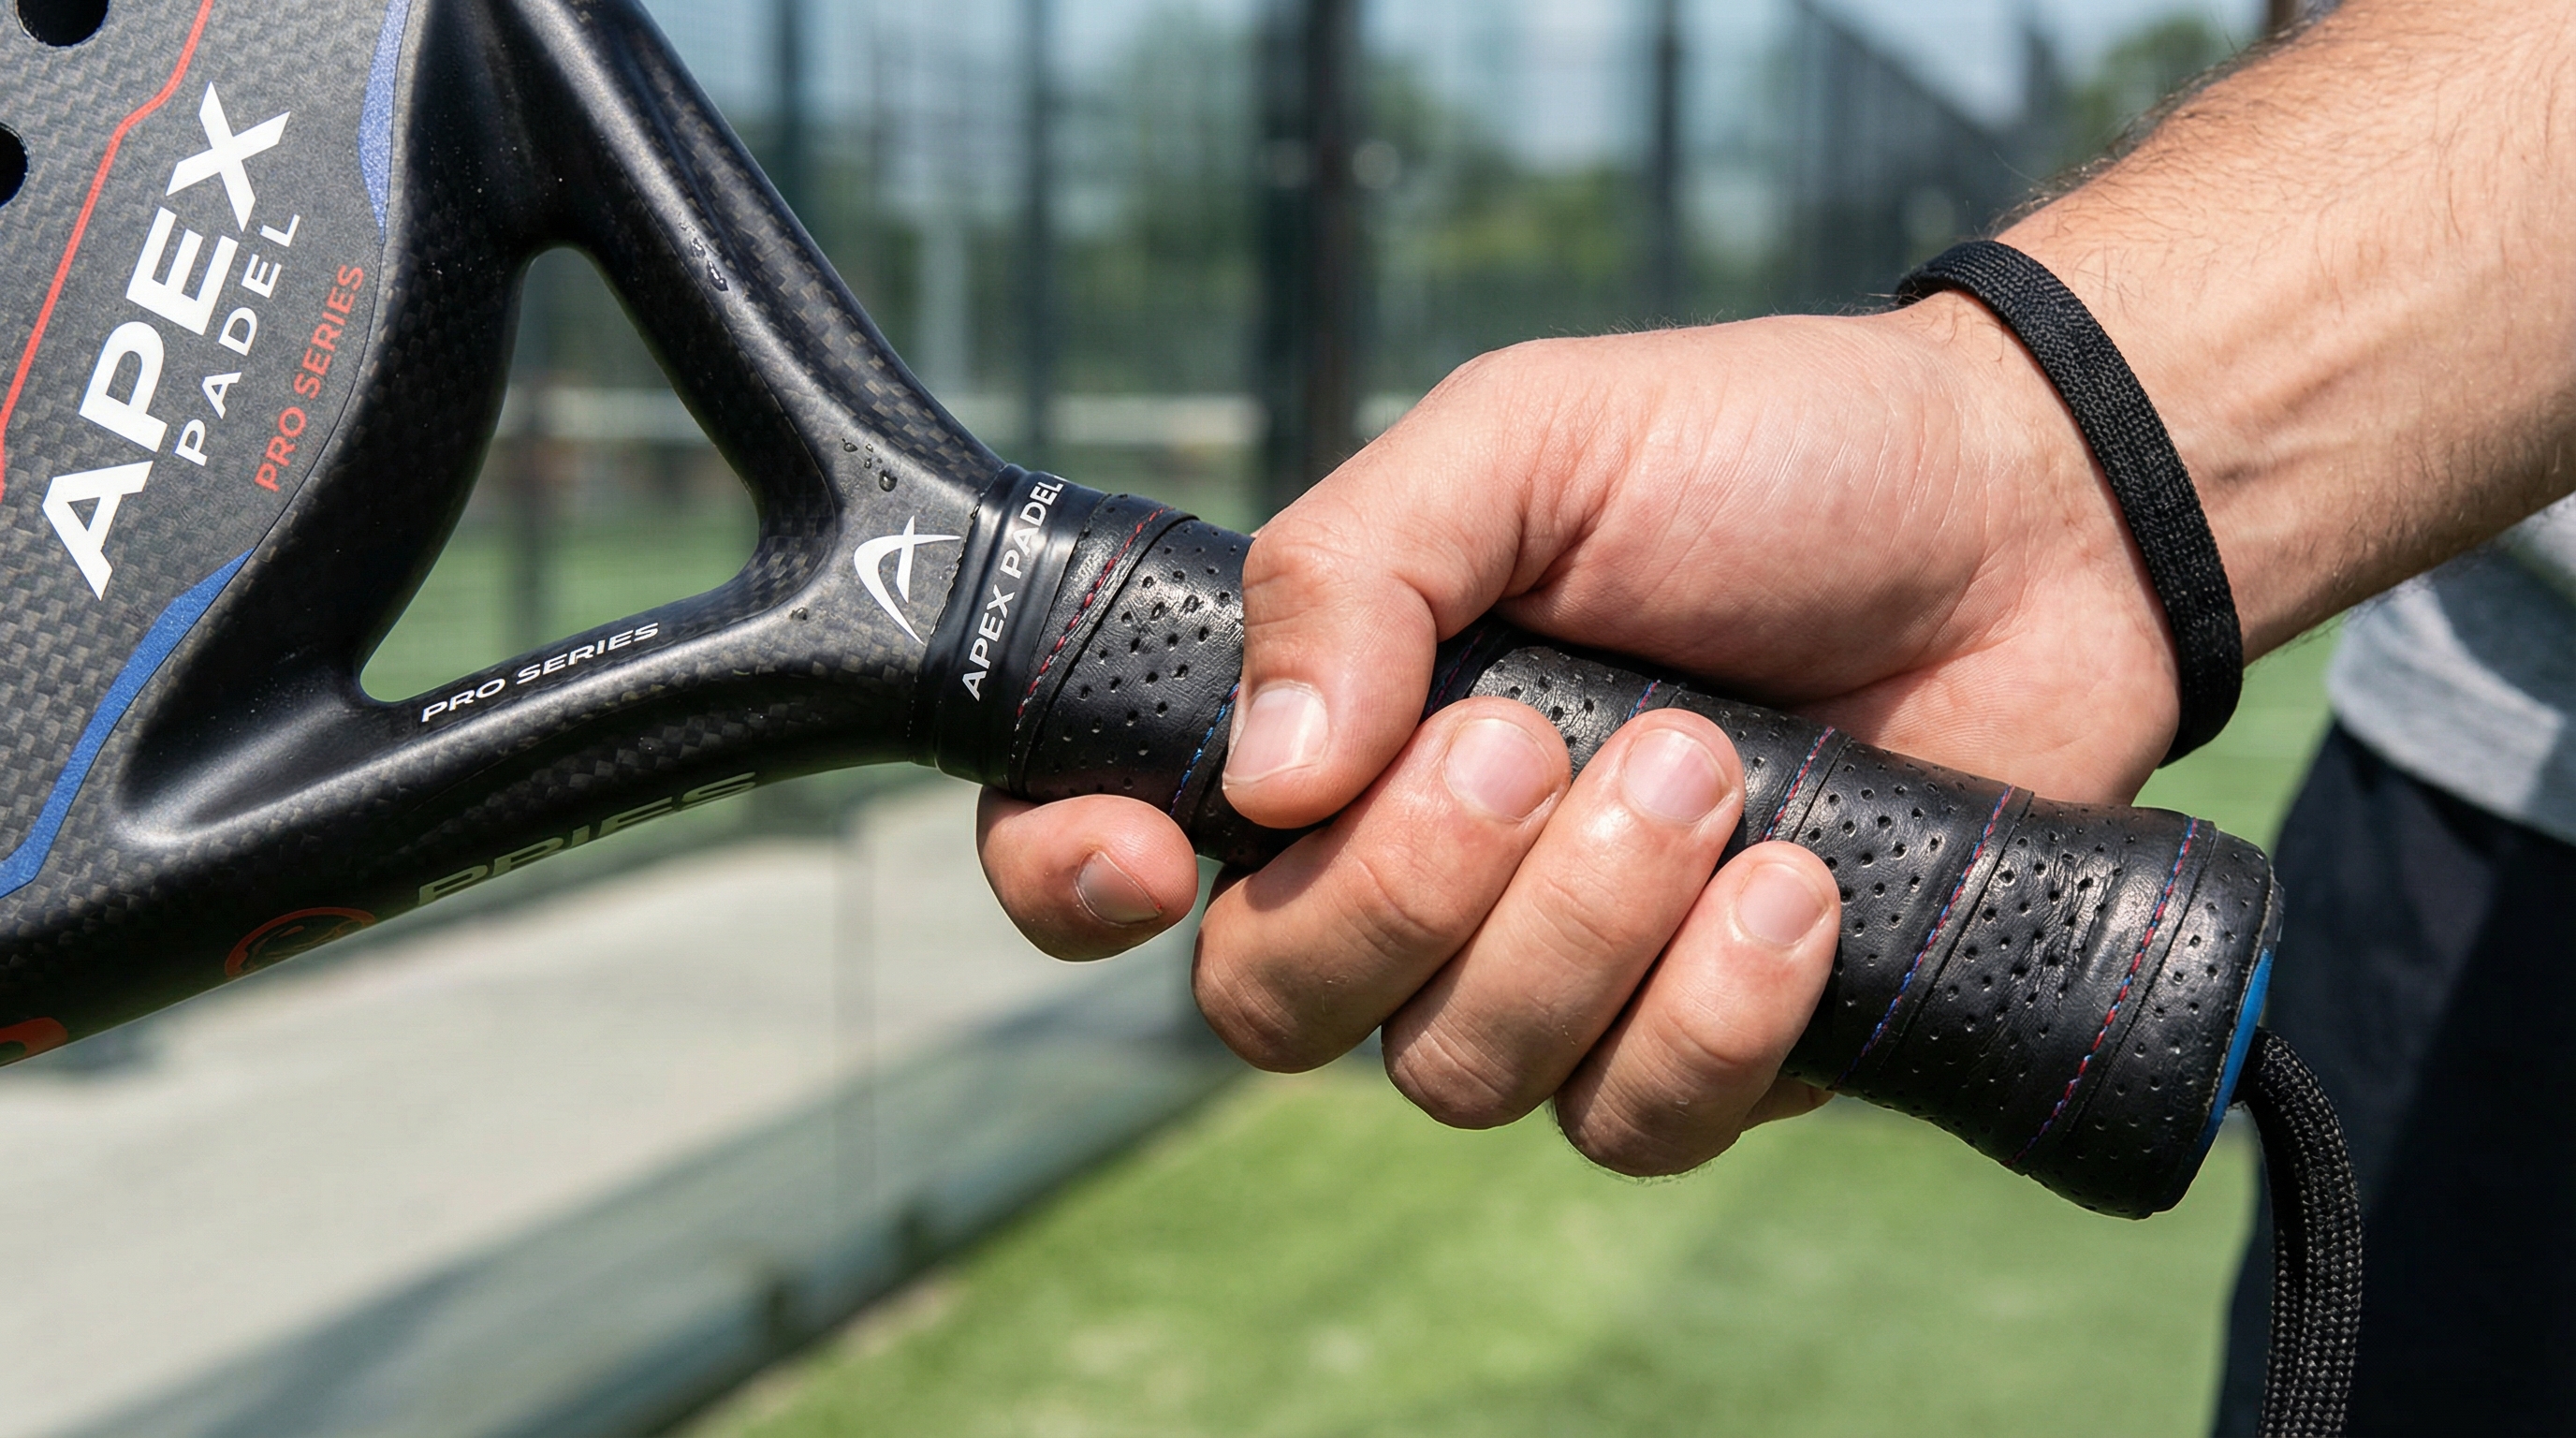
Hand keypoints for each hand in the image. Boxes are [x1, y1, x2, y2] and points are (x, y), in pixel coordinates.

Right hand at [977, 293, 2174, 1174]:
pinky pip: (1631, 1122)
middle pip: (1275, 1002)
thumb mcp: (1530, 442)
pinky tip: (1799, 885)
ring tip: (1709, 770)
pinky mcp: (1706, 1048)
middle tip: (1541, 740)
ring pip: (1456, 1073)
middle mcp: (1414, 870)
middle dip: (1402, 889)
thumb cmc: (1760, 457)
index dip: (1075, 882)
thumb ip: (1355, 568)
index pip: (1110, 845)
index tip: (1160, 856)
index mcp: (1333, 720)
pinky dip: (1711, 1012)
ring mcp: (1556, 973)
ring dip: (1583, 924)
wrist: (2027, 523)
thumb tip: (1258, 778)